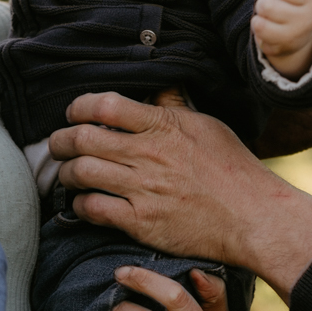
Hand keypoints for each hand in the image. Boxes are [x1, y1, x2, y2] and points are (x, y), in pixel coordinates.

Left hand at [49, 91, 311, 298]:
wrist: (253, 217)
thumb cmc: (234, 170)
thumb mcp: (207, 126)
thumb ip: (174, 108)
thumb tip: (157, 88)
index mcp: (163, 126)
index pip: (105, 105)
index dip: (79, 107)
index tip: (73, 114)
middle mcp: (149, 154)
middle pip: (83, 138)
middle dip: (61, 141)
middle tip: (58, 145)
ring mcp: (144, 189)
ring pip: (82, 173)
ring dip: (66, 173)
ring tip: (67, 175)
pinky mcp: (142, 222)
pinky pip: (94, 209)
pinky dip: (80, 205)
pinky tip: (82, 204)